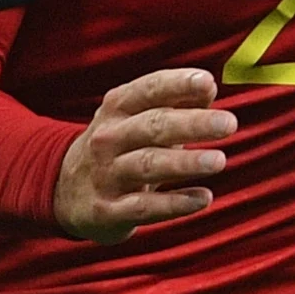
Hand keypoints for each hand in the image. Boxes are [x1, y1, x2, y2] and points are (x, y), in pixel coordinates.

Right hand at [54, 69, 236, 243]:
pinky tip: (203, 199)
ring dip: (184, 163)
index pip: (148, 90)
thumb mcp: (135, 118)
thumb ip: (172, 102)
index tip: (208, 83)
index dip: (177, 84)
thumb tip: (209, 89)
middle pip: (152, 126)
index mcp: (117, 108)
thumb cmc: (117, 147)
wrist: (65, 192)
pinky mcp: (108, 210)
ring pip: (147, 164)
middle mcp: (108, 138)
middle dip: (191, 123)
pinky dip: (174, 204)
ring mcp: (105, 174)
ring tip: (219, 160)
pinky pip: (143, 207)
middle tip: (229, 123)